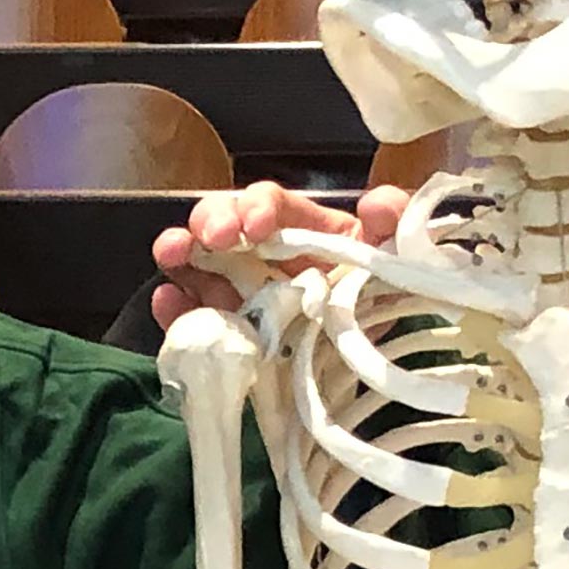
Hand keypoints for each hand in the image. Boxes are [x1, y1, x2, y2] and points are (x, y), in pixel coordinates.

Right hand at [146, 179, 404, 338]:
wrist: (386, 364)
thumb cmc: (389, 297)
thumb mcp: (400, 255)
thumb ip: (394, 224)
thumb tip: (377, 206)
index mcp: (304, 229)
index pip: (270, 204)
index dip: (256, 207)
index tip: (255, 228)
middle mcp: (264, 256)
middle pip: (225, 223)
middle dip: (211, 221)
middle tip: (212, 238)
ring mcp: (242, 295)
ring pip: (199, 263)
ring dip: (180, 253)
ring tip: (171, 255)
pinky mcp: (231, 337)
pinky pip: (196, 321)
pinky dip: (176, 311)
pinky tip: (169, 303)